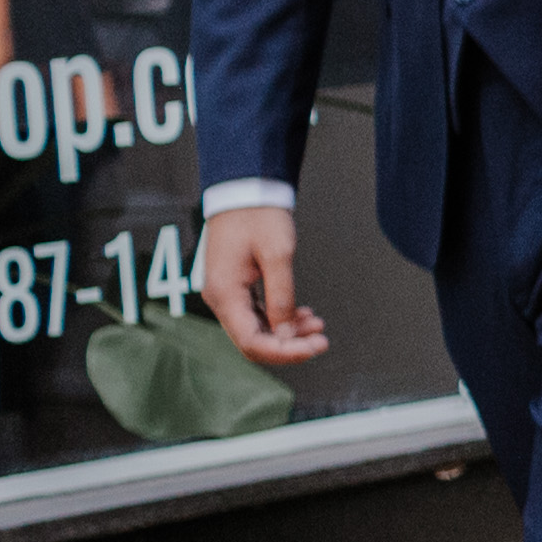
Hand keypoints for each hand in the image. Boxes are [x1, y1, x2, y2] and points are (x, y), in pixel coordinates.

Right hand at [198, 202, 329, 364]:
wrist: (245, 189)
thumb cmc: (258, 215)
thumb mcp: (277, 255)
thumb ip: (282, 297)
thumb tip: (286, 332)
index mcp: (224, 292)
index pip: (251, 341)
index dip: (284, 352)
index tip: (314, 347)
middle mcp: (220, 297)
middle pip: (253, 340)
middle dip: (289, 345)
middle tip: (322, 339)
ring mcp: (226, 293)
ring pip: (257, 329)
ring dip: (288, 332)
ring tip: (318, 324)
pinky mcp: (235, 286)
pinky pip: (257, 314)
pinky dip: (281, 318)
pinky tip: (304, 315)